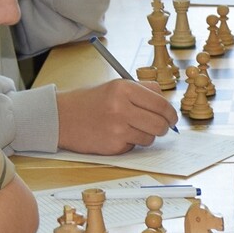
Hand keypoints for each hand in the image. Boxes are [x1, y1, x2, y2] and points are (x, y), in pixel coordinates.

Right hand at [56, 79, 177, 153]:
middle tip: (161, 127)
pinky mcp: (113, 145)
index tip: (171, 118)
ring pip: (150, 138)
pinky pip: (134, 146)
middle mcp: (121, 107)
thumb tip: (166, 104)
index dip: (170, 113)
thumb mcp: (115, 86)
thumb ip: (142, 91)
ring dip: (146, 136)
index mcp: (124, 88)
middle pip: (160, 123)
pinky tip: (116, 135)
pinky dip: (130, 143)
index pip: (161, 103)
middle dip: (163, 127)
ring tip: (131, 128)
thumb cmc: (90, 101)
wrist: (61, 117)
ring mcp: (117, 128)